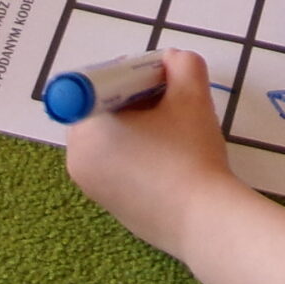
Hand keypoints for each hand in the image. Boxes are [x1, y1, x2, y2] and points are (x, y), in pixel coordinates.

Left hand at [63, 50, 240, 258]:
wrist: (206, 223)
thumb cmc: (191, 156)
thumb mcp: (191, 97)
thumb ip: (181, 65)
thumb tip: (172, 60)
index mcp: (85, 130)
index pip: (94, 84)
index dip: (129, 76)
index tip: (159, 83)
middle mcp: (77, 159)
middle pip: (101, 110)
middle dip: (135, 100)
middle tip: (172, 104)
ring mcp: (91, 188)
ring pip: (111, 139)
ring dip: (140, 127)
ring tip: (177, 135)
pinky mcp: (110, 207)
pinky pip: (117, 166)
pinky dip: (139, 156)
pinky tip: (172, 163)